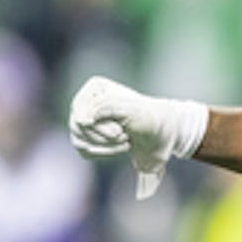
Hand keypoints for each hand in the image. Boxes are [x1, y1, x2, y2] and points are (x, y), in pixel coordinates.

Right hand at [68, 76, 209, 199]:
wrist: (164, 136)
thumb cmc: (151, 119)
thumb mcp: (132, 110)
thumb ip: (105, 109)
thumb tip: (81, 119)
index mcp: (96, 88)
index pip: (80, 111)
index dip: (99, 125)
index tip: (120, 129)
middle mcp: (88, 101)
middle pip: (78, 126)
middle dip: (104, 136)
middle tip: (125, 135)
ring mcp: (87, 120)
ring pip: (78, 138)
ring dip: (105, 146)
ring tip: (125, 140)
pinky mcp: (90, 137)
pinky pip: (83, 149)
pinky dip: (102, 152)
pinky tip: (118, 147)